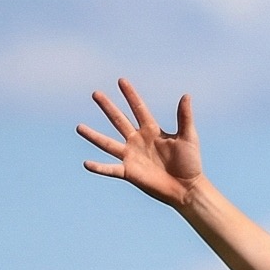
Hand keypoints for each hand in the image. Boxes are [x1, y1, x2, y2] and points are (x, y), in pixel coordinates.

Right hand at [77, 79, 203, 208]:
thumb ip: (184, 117)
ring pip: (108, 143)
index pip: (138, 109)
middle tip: (96, 93)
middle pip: (119, 120)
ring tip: (79, 127)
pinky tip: (86, 164)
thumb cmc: (191, 163)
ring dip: (93, 136)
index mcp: (152, 130)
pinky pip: (111, 169)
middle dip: (108, 107)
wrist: (187, 188)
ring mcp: (131, 156)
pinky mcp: (129, 172)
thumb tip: (186, 95)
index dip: (130, 95)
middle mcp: (138, 140)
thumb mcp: (188, 137)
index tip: (121, 81)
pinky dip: (99, 167)